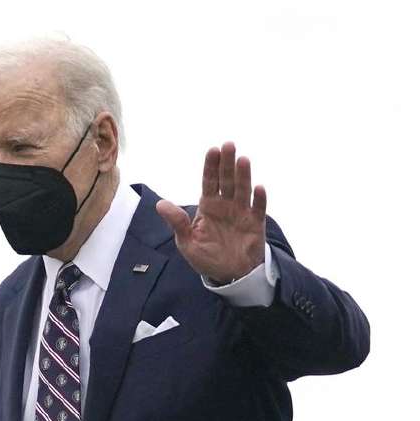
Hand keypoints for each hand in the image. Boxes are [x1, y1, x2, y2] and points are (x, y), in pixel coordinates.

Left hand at [156, 142, 266, 283]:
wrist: (230, 275)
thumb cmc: (207, 257)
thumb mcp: (187, 242)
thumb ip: (177, 222)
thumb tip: (160, 204)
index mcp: (209, 206)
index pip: (209, 181)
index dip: (211, 166)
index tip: (212, 150)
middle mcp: (226, 205)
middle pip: (227, 180)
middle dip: (227, 163)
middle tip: (228, 145)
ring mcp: (242, 213)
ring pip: (243, 190)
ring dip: (243, 175)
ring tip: (243, 160)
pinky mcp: (256, 224)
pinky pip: (259, 209)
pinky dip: (259, 199)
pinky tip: (259, 188)